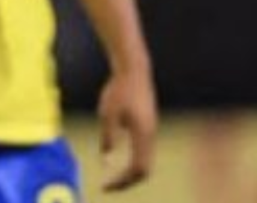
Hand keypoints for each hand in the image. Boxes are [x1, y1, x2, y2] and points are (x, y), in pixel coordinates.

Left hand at [98, 68, 156, 190]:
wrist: (133, 69)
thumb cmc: (118, 90)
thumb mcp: (107, 114)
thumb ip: (108, 138)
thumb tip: (107, 162)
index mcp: (143, 134)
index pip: (138, 169)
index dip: (123, 181)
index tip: (105, 186)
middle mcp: (151, 135)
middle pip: (145, 169)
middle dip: (127, 181)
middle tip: (109, 186)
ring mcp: (151, 130)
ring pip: (145, 161)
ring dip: (130, 172)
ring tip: (113, 178)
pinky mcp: (147, 124)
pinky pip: (143, 151)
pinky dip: (133, 161)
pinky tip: (117, 159)